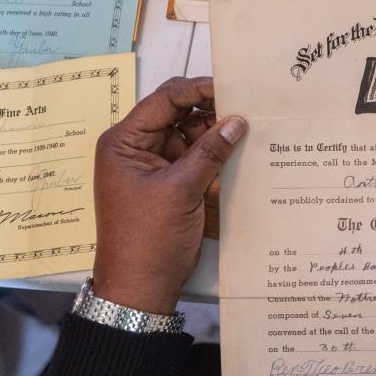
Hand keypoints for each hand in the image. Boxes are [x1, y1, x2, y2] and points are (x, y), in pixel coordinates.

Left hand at [92, 76, 245, 314]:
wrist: (140, 287)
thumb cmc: (148, 238)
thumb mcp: (180, 190)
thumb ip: (210, 152)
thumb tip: (238, 120)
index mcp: (124, 142)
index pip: (164, 100)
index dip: (198, 90)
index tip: (234, 88)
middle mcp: (137, 148)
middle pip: (178, 114)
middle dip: (210, 111)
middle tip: (249, 110)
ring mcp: (154, 166)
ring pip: (190, 136)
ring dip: (216, 134)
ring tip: (250, 130)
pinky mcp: (171, 184)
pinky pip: (195, 158)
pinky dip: (215, 155)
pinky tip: (241, 151)